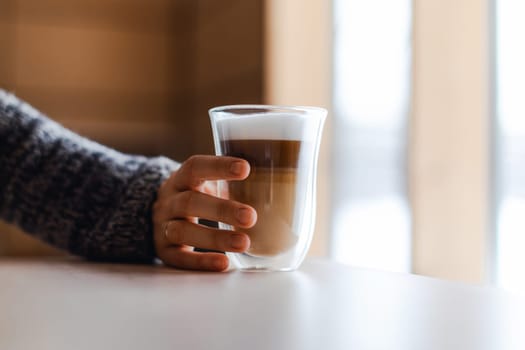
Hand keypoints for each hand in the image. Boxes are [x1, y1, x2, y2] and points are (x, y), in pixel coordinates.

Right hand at [152, 155, 256, 270]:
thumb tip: (281, 188)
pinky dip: (201, 261)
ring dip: (215, 238)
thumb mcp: (204, 184)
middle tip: (251, 217)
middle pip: (190, 202)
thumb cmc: (194, 197)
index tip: (245, 168)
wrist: (152, 216)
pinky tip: (224, 263)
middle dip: (222, 210)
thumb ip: (230, 184)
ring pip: (183, 231)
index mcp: (181, 179)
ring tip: (244, 243)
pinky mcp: (163, 251)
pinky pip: (180, 258)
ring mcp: (163, 226)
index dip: (218, 167)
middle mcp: (169, 201)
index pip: (195, 167)